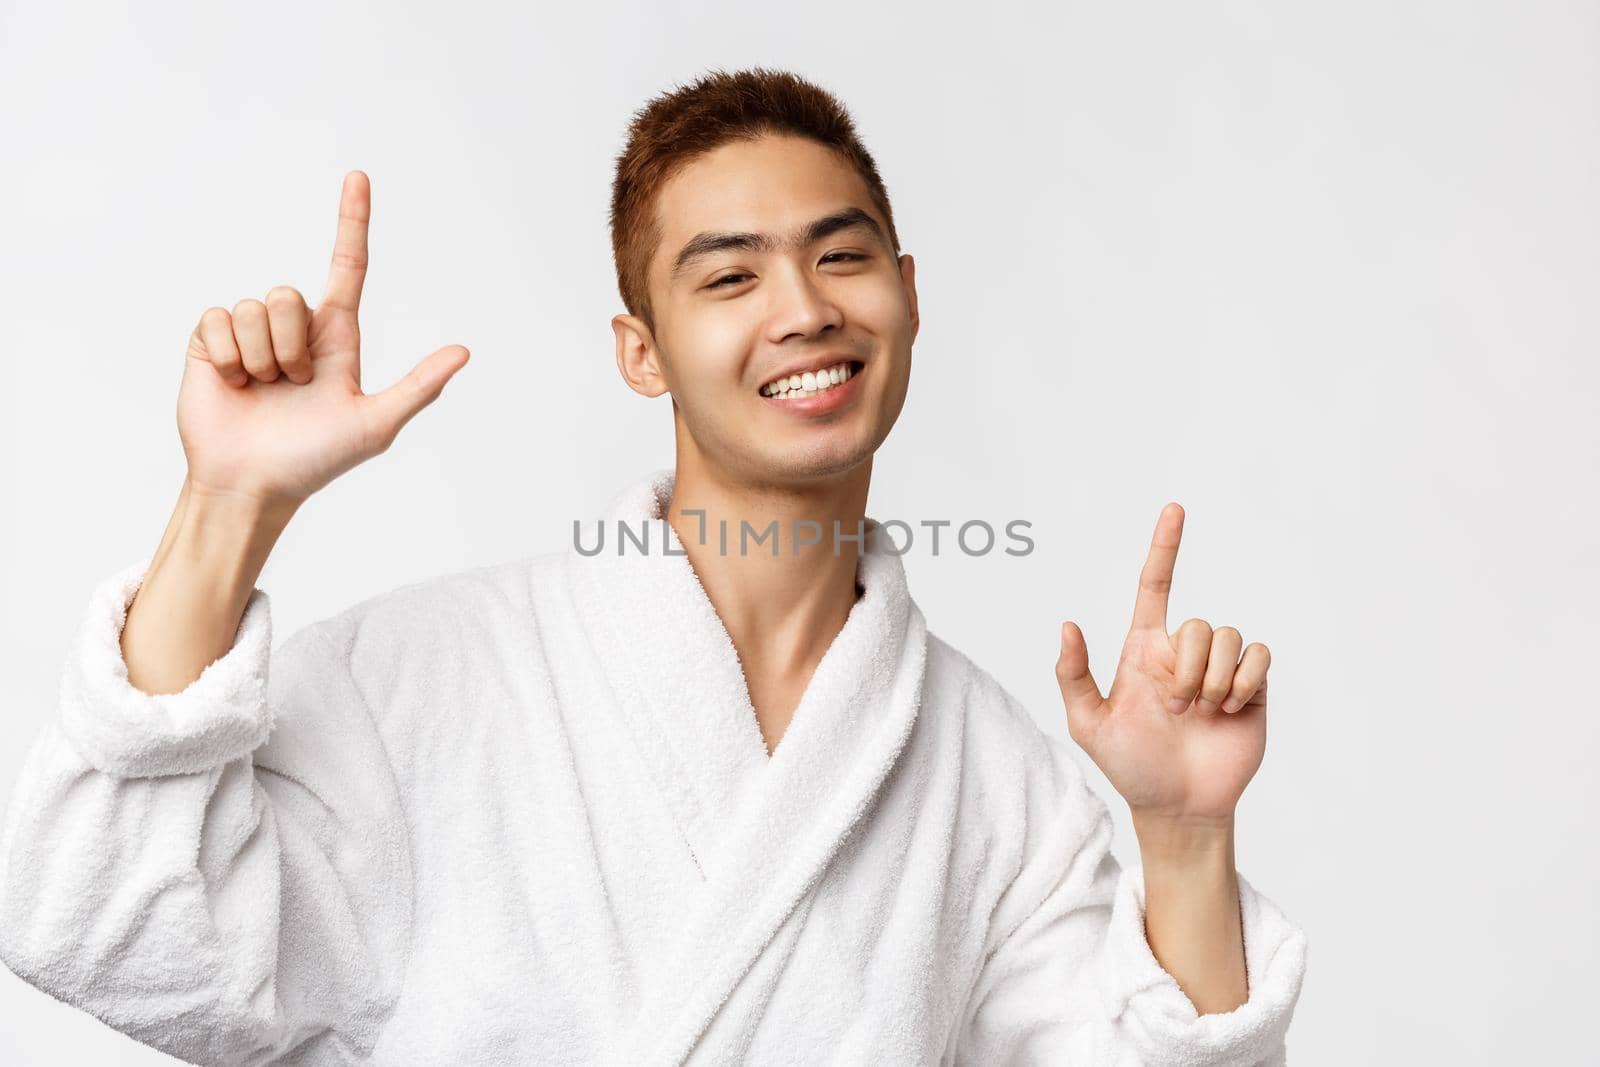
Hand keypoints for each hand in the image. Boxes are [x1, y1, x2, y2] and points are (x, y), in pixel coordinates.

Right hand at [177, 170, 469, 511]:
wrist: (253, 485)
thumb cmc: (316, 460)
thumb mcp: (374, 425)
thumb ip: (418, 387)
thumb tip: (464, 352)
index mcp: (336, 337)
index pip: (347, 266)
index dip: (352, 221)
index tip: (359, 177)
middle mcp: (295, 327)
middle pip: (290, 294)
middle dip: (291, 347)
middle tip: (290, 387)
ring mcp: (252, 332)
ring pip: (256, 307)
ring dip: (261, 358)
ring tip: (262, 390)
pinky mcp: (211, 340)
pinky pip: (219, 319)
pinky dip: (230, 358)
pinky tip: (233, 386)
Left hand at [1054, 504, 1270, 822]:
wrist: (1178, 806)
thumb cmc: (1130, 765)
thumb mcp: (1089, 724)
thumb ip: (1073, 675)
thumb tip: (1067, 624)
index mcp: (1146, 651)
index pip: (1156, 586)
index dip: (1165, 548)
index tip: (1174, 510)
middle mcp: (1185, 653)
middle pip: (1200, 624)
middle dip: (1190, 667)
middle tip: (1177, 707)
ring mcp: (1220, 670)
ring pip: (1231, 637)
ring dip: (1215, 679)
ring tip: (1202, 713)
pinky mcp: (1252, 689)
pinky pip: (1260, 656)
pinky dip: (1245, 681)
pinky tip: (1230, 710)